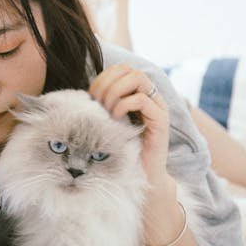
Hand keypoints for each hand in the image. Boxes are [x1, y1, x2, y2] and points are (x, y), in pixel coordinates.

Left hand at [88, 64, 169, 181]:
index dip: (103, 77)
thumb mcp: (110, 123)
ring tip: (107, 110)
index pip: (121, 69)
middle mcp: (151, 96)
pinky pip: (142, 100)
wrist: (143, 176)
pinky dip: (124, 105)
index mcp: (139, 94)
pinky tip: (116, 118)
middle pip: (129, 69)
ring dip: (115, 91)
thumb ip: (103, 106)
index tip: (91, 96)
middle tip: (98, 103)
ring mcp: (158, 106)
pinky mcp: (161, 120)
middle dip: (107, 83)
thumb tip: (85, 94)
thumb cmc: (123, 150)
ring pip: (137, 78)